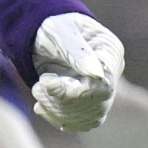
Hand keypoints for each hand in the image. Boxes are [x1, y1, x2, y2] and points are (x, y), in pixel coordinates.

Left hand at [31, 11, 122, 131]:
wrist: (40, 31)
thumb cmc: (51, 25)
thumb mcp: (60, 32)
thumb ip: (77, 52)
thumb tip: (97, 75)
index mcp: (109, 52)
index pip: (104, 84)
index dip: (76, 91)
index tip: (47, 82)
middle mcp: (109, 74)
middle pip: (96, 104)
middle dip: (62, 101)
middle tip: (39, 86)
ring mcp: (99, 89)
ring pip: (87, 117)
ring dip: (57, 110)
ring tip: (38, 90)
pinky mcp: (86, 101)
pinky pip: (79, 122)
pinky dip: (57, 118)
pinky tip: (41, 106)